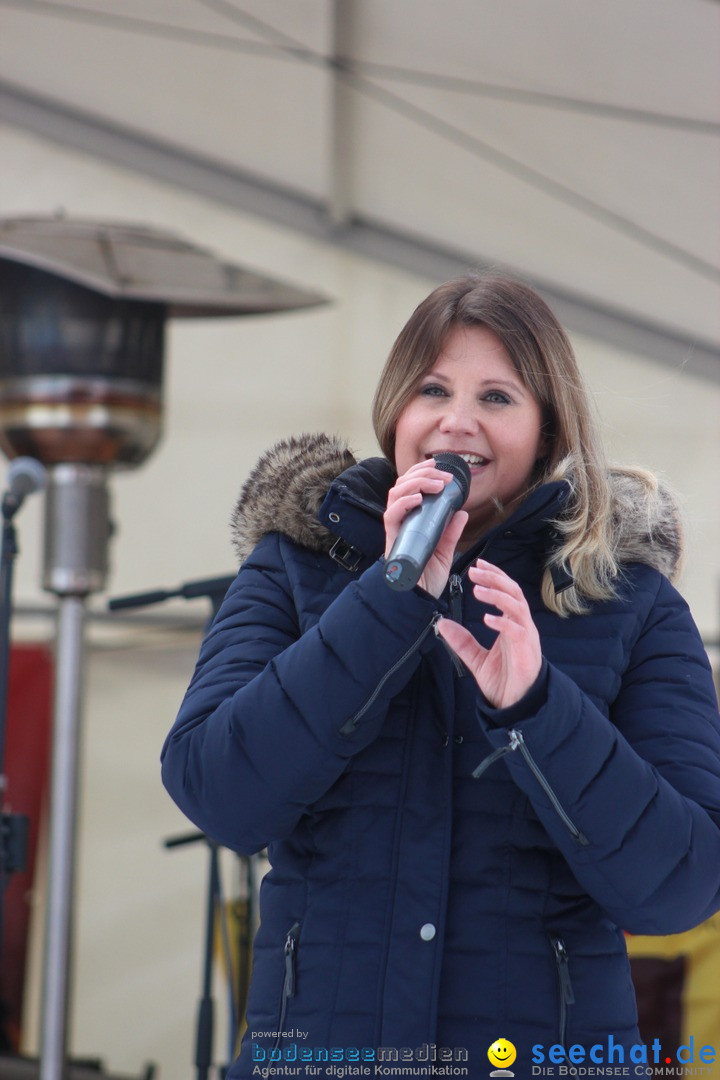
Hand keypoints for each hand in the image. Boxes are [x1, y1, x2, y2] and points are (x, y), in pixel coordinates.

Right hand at [384, 459, 467, 597]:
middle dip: (422, 474)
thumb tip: (461, 511)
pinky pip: (391, 515)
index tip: (440, 467)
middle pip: (402, 485)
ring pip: (395, 494)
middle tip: (444, 476)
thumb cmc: (426, 578)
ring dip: (416, 483)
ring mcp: (395, 529)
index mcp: (412, 520)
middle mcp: (401, 521)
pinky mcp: (392, 539)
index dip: (422, 472)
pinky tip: (419, 499)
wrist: (417, 600)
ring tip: (436, 485)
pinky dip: (404, 503)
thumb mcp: (445, 551)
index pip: (410, 487)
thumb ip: (451, 531)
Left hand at [436, 560, 541, 708]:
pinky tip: (488, 617)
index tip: (477, 565)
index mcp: (511, 623)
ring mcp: (526, 637)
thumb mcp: (476, 658)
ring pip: (516, 606)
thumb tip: (441, 624)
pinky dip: (502, 622)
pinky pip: (517, 631)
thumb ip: (461, 641)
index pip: (506, 591)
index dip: (494, 576)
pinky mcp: (526, 651)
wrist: (517, 705)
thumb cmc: (503, 680)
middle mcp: (521, 625)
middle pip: (512, 592)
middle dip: (494, 578)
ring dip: (497, 595)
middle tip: (474, 570)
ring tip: (478, 589)